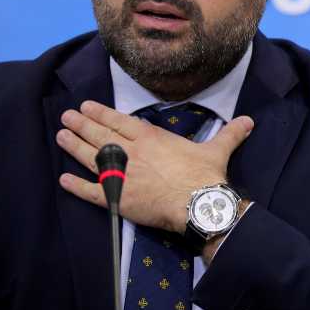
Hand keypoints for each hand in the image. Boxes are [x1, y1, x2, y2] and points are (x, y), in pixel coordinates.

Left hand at [56, 100, 253, 232]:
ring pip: (91, 157)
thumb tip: (249, 121)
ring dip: (73, 146)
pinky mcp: (117, 198)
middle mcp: (131, 152)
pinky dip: (76, 186)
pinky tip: (64, 180)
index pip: (119, 121)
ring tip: (60, 136)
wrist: (197, 203)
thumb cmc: (205, 175)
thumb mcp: (217, 149)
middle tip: (66, 116)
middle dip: (81, 124)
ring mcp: (121, 175)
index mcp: (150, 138)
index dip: (101, 113)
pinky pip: (91, 191)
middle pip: (100, 135)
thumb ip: (229, 133)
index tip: (87, 106)